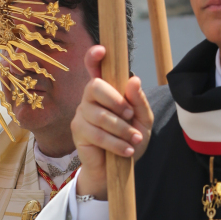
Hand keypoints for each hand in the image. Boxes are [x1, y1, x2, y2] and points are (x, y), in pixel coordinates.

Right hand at [72, 46, 153, 200]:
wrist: (118, 169)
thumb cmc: (130, 138)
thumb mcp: (142, 120)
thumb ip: (138, 101)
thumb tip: (134, 80)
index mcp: (106, 90)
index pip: (94, 67)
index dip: (94, 57)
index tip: (101, 50)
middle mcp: (90, 98)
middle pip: (94, 86)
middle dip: (115, 101)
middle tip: (130, 116)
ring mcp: (81, 114)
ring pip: (99, 115)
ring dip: (121, 129)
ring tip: (135, 140)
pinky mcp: (78, 132)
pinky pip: (96, 134)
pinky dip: (116, 143)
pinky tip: (127, 150)